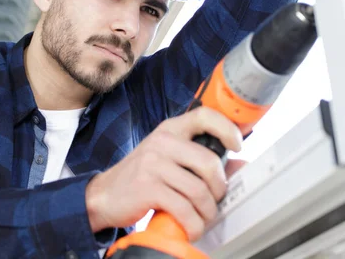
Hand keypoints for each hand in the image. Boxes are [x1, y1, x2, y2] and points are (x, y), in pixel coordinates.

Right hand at [85, 107, 243, 240]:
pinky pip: (184, 208)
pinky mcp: (147, 187)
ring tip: (201, 218)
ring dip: (206, 212)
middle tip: (214, 200)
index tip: (237, 145)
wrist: (104, 194)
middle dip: (219, 189)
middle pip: (209, 163)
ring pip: (199, 190)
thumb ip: (199, 160)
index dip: (227, 129)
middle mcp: (162, 141)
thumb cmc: (141, 176)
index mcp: (170, 129)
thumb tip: (240, 165)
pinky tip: (190, 227)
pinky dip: (192, 224)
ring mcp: (153, 163)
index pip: (204, 116)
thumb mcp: (168, 159)